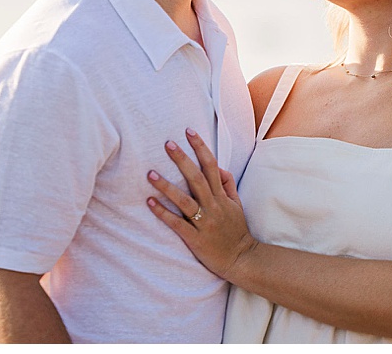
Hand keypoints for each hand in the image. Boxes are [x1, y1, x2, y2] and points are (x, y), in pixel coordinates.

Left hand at [146, 129, 257, 281]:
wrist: (242, 259)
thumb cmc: (236, 231)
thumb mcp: (237, 205)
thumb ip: (228, 185)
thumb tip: (220, 168)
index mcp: (222, 196)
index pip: (212, 166)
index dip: (201, 148)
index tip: (189, 132)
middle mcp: (213, 206)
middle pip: (197, 178)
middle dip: (182, 160)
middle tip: (167, 143)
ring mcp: (204, 222)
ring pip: (185, 200)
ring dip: (167, 187)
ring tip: (150, 174)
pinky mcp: (195, 238)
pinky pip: (177, 224)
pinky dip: (163, 213)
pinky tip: (150, 203)